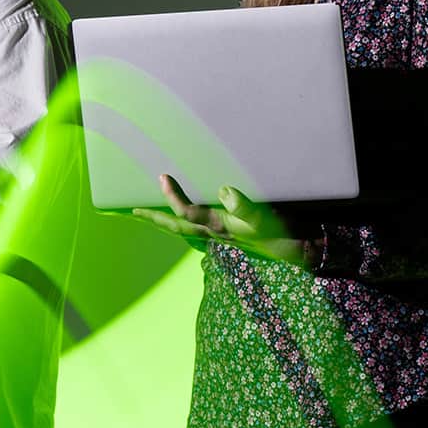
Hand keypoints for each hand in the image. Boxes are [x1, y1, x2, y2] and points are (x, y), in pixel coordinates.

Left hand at [132, 175, 314, 266]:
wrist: (295, 251)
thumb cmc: (279, 235)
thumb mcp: (263, 219)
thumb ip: (244, 207)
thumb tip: (224, 191)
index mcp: (218, 227)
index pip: (187, 213)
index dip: (172, 196)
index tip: (162, 176)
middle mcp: (214, 232)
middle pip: (175, 226)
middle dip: (153, 218)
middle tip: (131, 210)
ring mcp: (219, 235)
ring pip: (183, 229)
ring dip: (164, 221)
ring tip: (147, 213)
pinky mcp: (227, 233)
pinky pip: (196, 228)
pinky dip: (182, 222)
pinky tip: (182, 219)